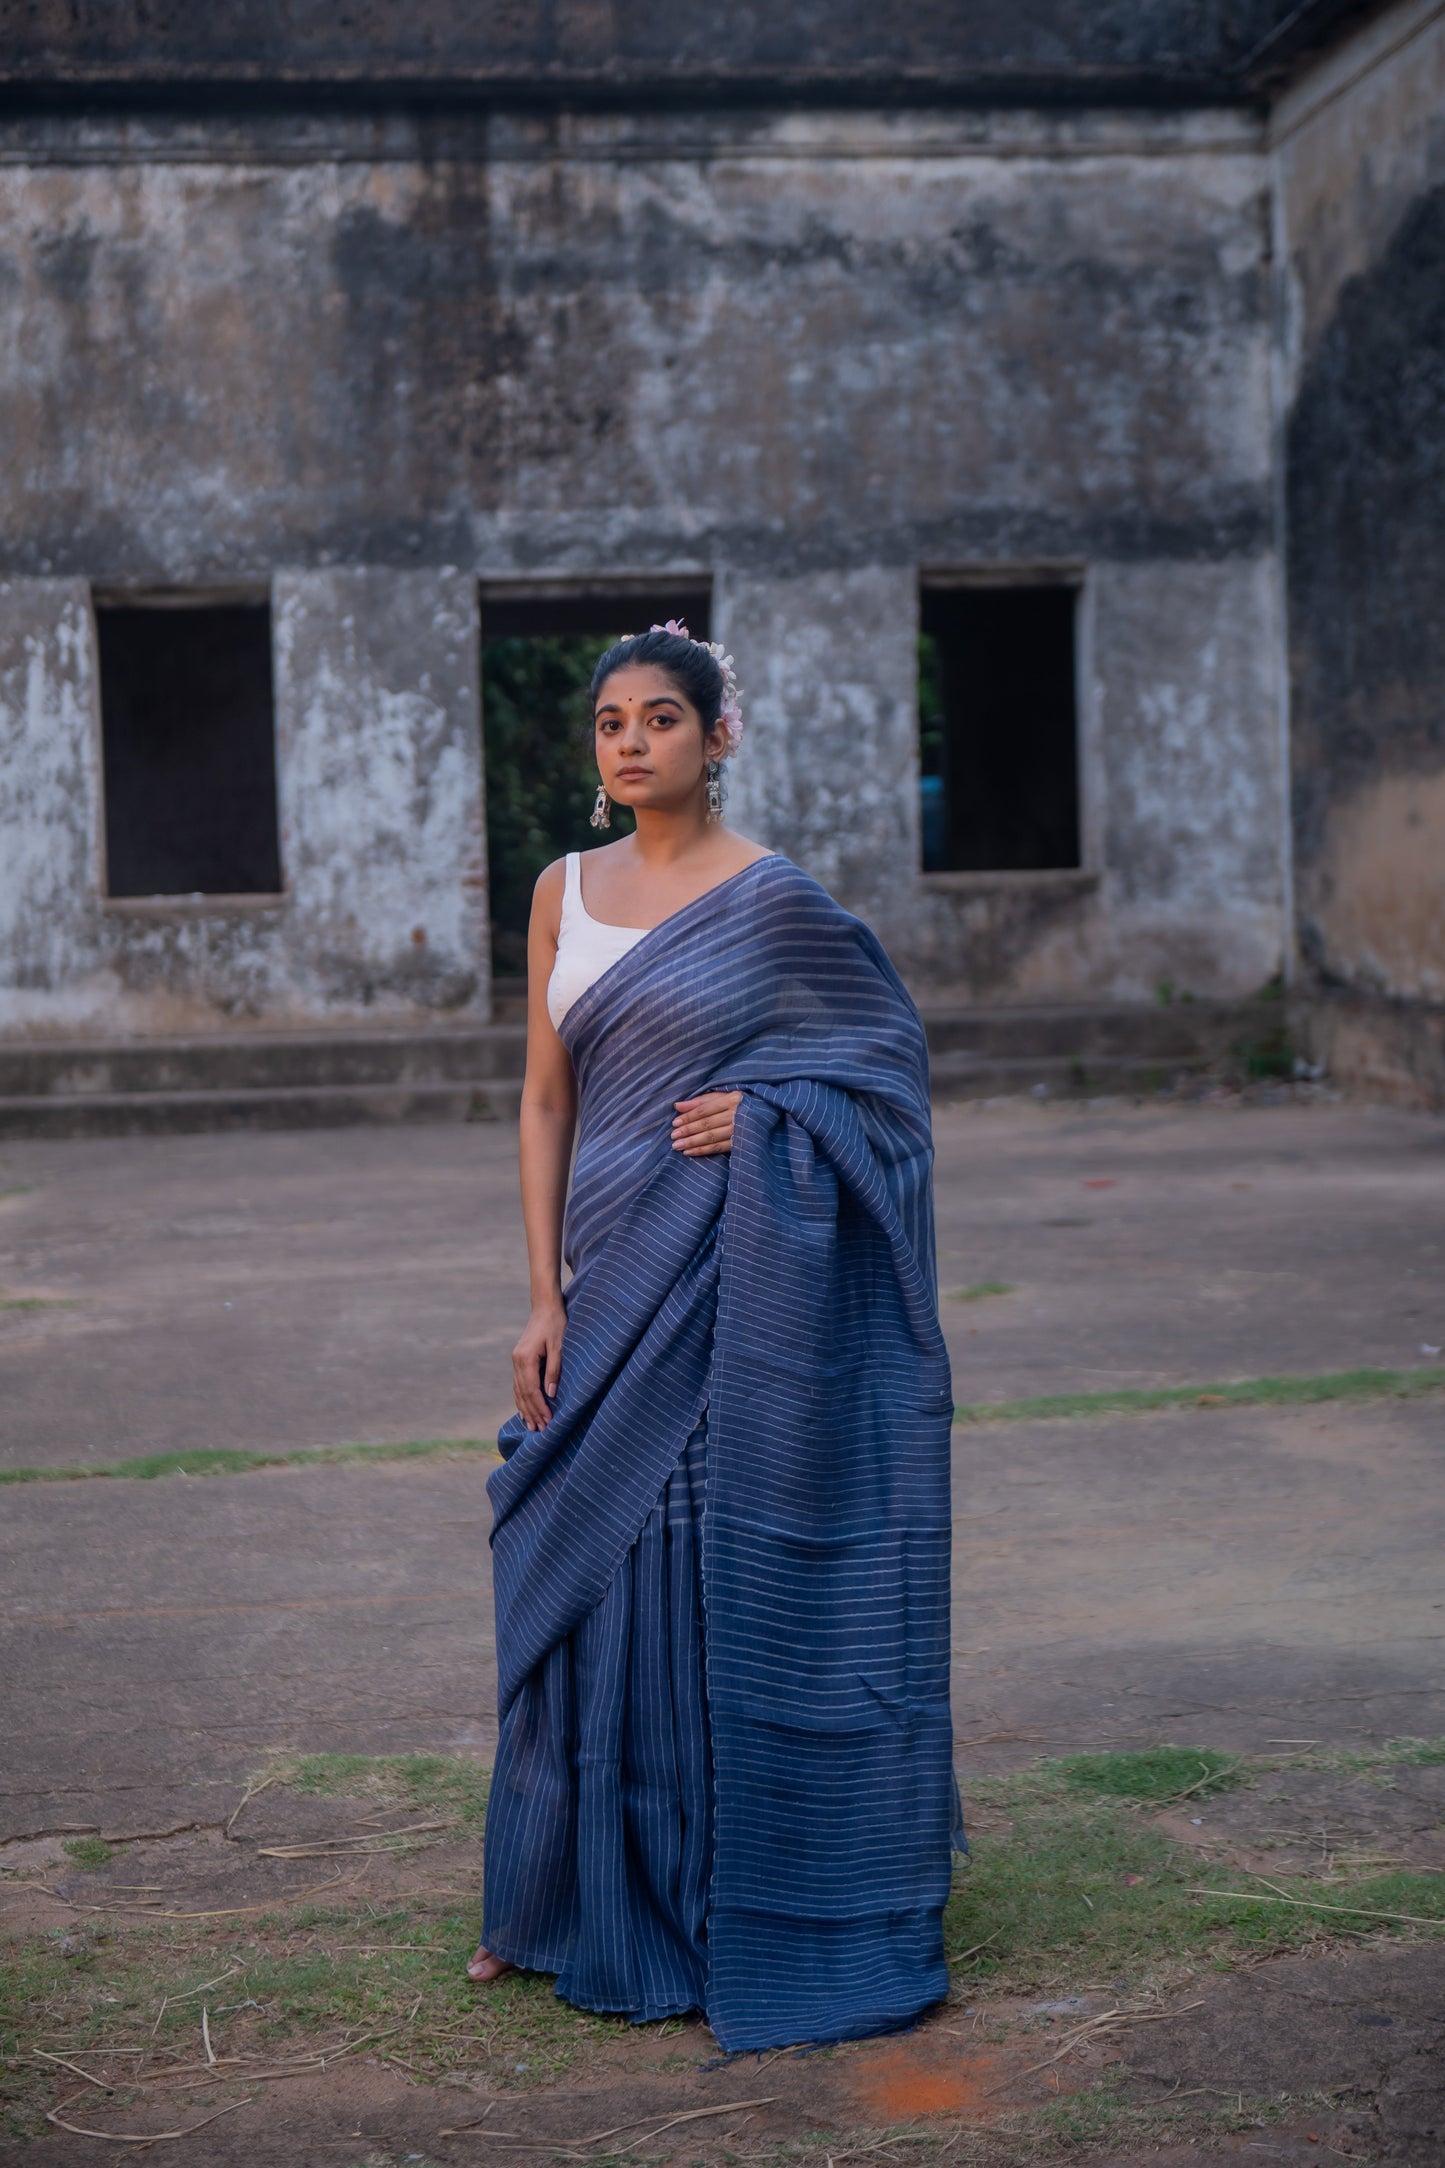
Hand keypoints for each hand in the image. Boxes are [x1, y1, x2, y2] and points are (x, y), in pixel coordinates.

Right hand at [512, 1298, 565, 1430]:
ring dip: (525, 1409)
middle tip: (540, 1430)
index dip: (539, 1407)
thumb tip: (550, 1394)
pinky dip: (521, 1399)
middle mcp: (517, 1361)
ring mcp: (516, 1361)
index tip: (548, 1421)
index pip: (531, 1389)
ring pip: (518, 1390)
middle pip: (522, 1393)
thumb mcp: (559, 1346)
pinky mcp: (519, 1360)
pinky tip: (524, 1410)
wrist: (545, 1307)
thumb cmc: (556, 1324)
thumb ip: (554, 1370)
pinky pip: (518, 1384)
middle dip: (531, 1412)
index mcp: (525, 1358)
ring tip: (531, 1426)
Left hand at [671, 1090, 742, 1157]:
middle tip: (673, 1136)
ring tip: (677, 1146)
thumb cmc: (740, 1102)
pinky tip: (690, 1152)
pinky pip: (718, 1148)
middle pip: (707, 1124)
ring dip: (693, 1142)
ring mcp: (739, 1130)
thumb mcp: (722, 1096)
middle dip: (688, 1131)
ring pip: (712, 1137)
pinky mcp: (741, 1143)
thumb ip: (700, 1101)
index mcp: (732, 1100)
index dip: (689, 1116)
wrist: (767, 1113)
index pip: (705, 1110)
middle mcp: (736, 1115)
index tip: (675, 1123)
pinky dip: (703, 1150)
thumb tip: (677, 1106)